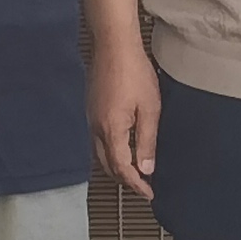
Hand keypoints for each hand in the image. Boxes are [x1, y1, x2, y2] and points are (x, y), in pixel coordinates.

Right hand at [92, 43, 161, 198]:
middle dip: (124, 179)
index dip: (136, 184)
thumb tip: (146, 168)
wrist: (113, 47)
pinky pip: (98, 140)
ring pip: (100, 154)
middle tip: (142, 186)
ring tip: (134, 172)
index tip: (149, 192)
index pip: (122, 167)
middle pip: (107, 165)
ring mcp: (91, 118)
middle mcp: (96, 128)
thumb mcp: (150, 109)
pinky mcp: (91, 110)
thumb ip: (147, 141)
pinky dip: (110, 152)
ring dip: (116, 166)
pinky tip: (122, 148)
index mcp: (112, 130)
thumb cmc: (134, 73)